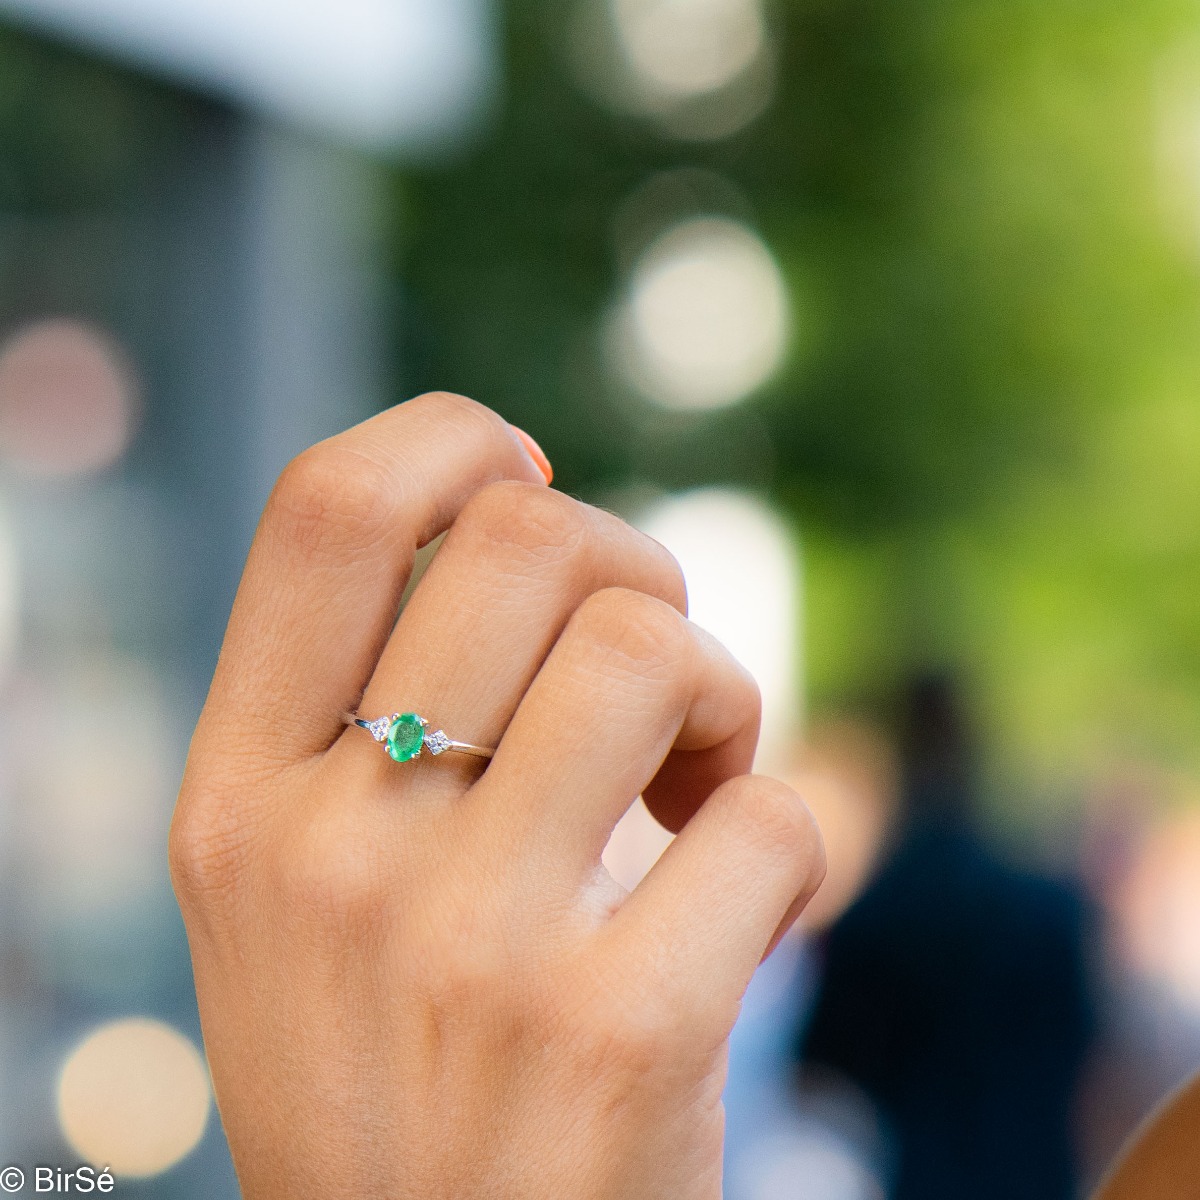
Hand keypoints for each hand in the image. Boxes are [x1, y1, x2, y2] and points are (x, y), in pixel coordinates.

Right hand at [170, 393, 824, 1198]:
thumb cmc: (392, 1071)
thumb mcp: (307, 897)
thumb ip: (365, 719)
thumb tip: (523, 514)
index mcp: (237, 801)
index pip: (329, 509)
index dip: (453, 440)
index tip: (526, 481)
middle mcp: (329, 855)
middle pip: (530, 541)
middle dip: (633, 570)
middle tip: (646, 681)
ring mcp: (466, 946)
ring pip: (653, 650)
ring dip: (719, 695)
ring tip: (699, 791)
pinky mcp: (616, 1032)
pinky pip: (773, 821)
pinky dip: (787, 848)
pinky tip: (741, 916)